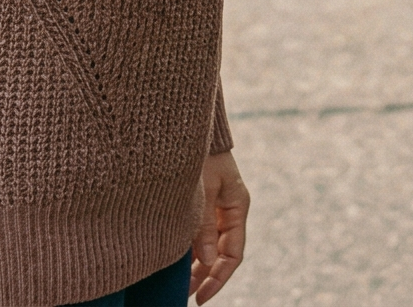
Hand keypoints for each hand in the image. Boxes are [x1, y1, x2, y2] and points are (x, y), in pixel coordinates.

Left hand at [191, 150, 247, 302]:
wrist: (185, 123)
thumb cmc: (198, 152)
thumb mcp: (203, 189)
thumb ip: (204, 225)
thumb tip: (207, 260)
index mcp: (236, 206)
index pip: (233, 254)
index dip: (219, 278)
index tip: (201, 297)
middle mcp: (228, 209)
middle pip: (221, 253)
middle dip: (205, 276)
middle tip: (185, 295)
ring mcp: (215, 206)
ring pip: (209, 245)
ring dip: (196, 265)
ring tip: (179, 285)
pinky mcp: (201, 202)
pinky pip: (199, 233)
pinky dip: (189, 248)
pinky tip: (176, 260)